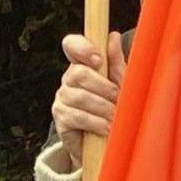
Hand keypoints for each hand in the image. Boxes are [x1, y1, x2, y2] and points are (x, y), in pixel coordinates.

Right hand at [48, 33, 124, 147]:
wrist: (106, 143)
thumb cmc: (114, 108)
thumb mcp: (120, 85)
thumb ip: (116, 64)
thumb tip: (112, 36)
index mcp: (83, 64)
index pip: (71, 45)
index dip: (82, 47)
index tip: (99, 60)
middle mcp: (68, 79)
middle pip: (78, 73)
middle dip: (103, 86)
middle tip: (118, 98)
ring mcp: (62, 98)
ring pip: (79, 96)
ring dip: (103, 107)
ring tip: (117, 116)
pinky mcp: (60, 118)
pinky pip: (77, 116)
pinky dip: (96, 122)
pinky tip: (108, 128)